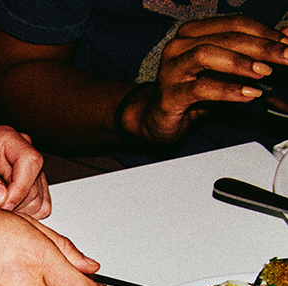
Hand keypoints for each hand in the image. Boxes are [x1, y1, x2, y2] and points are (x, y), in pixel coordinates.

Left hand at [0, 126, 50, 218]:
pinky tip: (4, 208)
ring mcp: (32, 169)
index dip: (19, 188)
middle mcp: (23, 150)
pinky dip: (23, 215)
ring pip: (39, 200)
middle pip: (34, 185)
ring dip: (16, 211)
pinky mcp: (38, 187)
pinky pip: (41, 208)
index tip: (3, 205)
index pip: (29, 161)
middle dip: (12, 203)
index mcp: (5, 139)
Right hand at [124, 15, 287, 143]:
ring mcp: (171, 70)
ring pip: (207, 54)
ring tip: (265, 73)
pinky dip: (228, 90)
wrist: (156, 117)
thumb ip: (252, 53)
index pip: (235, 23)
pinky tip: (248, 94)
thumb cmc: (191, 89)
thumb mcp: (225, 69)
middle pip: (225, 37)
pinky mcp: (169, 95)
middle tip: (286, 56)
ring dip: (241, 63)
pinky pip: (200, 88)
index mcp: (193, 33)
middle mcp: (179, 46)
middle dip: (261, 46)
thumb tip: (286, 36)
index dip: (265, 32)